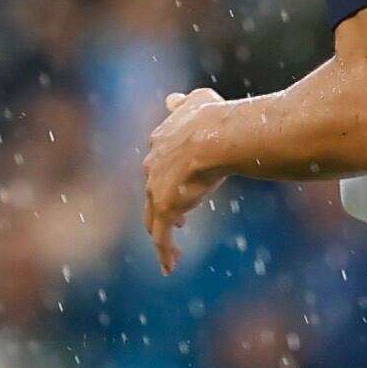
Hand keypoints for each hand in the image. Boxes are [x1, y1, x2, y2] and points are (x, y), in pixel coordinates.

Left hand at [143, 88, 228, 273]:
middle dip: (162, 204)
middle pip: (152, 191)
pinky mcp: (164, 211)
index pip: (159, 163)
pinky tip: (170, 267)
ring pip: (153, 218)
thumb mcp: (198, 101)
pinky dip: (165, 254)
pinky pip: (161, 239)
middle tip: (177, 218)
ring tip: (171, 249)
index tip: (181, 185)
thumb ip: (184, 103)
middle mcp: (153, 167)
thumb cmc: (213, 118)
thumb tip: (172, 99)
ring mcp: (156, 191)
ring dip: (162, 232)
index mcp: (161, 143)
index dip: (169, 176)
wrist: (214, 137)